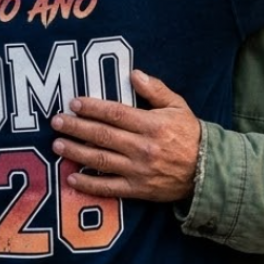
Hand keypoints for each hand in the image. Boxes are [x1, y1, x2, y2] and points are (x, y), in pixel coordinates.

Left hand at [50, 70, 199, 201]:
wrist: (207, 171)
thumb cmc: (189, 135)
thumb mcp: (178, 106)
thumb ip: (156, 89)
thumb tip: (134, 73)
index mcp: (151, 125)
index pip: (116, 113)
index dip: (92, 108)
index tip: (74, 103)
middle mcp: (142, 147)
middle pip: (102, 135)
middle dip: (76, 127)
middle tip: (57, 122)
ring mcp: (138, 170)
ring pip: (100, 160)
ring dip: (75, 152)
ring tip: (57, 145)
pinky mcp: (137, 189)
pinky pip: (108, 187)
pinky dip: (88, 184)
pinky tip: (71, 178)